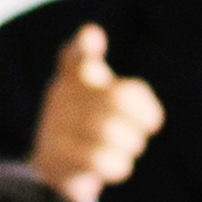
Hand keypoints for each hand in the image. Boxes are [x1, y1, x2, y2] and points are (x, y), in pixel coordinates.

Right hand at [28, 24, 164, 201]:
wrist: (51, 166)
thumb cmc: (87, 123)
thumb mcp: (102, 98)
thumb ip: (127, 92)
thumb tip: (137, 96)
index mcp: (74, 78)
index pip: (75, 56)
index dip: (84, 46)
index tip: (92, 34)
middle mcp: (61, 97)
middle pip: (116, 98)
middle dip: (140, 117)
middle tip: (150, 126)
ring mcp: (55, 126)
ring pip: (109, 132)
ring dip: (131, 143)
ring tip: (132, 147)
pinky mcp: (55, 157)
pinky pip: (98, 160)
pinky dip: (118, 164)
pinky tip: (120, 164)